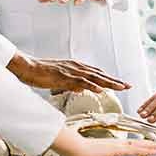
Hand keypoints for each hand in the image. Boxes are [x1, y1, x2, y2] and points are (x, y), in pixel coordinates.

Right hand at [7, 51, 129, 93]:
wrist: (27, 66)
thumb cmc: (40, 73)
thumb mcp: (59, 78)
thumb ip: (72, 83)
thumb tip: (82, 89)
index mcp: (75, 67)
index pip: (96, 73)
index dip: (110, 79)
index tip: (121, 83)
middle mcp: (76, 66)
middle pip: (99, 74)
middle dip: (115, 80)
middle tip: (128, 85)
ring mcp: (70, 70)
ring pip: (94, 77)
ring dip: (108, 82)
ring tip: (121, 87)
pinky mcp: (63, 76)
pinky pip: (80, 81)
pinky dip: (92, 85)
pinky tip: (100, 89)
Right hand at [49, 127, 155, 155]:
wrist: (72, 148)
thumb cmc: (78, 155)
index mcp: (112, 148)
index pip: (130, 147)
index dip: (141, 147)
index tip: (150, 148)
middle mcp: (117, 144)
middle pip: (138, 145)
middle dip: (151, 146)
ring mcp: (117, 145)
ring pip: (139, 146)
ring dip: (152, 147)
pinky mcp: (117, 148)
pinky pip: (135, 149)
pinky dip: (147, 149)